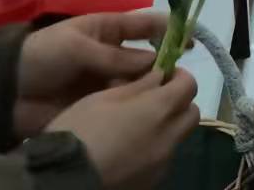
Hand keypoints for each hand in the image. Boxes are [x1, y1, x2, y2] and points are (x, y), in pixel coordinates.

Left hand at [16, 12, 166, 136]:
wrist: (6, 92)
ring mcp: (105, 79)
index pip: (146, 24)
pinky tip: (146, 110)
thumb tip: (154, 61)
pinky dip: (136, 104)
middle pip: (147, 55)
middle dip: (163, 62)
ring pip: (138, 80)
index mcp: (107, 29)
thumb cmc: (42, 57)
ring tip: (163, 94)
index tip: (191, 39)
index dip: (170, 28)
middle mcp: (112, 53)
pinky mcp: (98, 103)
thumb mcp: (78, 46)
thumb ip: (115, 55)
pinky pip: (124, 101)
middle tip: (177, 76)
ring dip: (150, 85)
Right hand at [43, 67, 198, 189]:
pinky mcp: (152, 182)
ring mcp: (162, 163)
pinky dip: (154, 150)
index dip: (179, 76)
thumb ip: (139, 85)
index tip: (164, 75)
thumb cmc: (80, 130)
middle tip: (155, 100)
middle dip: (178, 103)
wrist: (62, 178)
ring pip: (177, 138)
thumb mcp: (104, 97)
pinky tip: (129, 151)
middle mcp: (169, 137)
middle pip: (191, 113)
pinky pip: (162, 159)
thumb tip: (159, 76)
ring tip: (137, 128)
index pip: (190, 85)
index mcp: (160, 110)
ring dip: (167, 127)